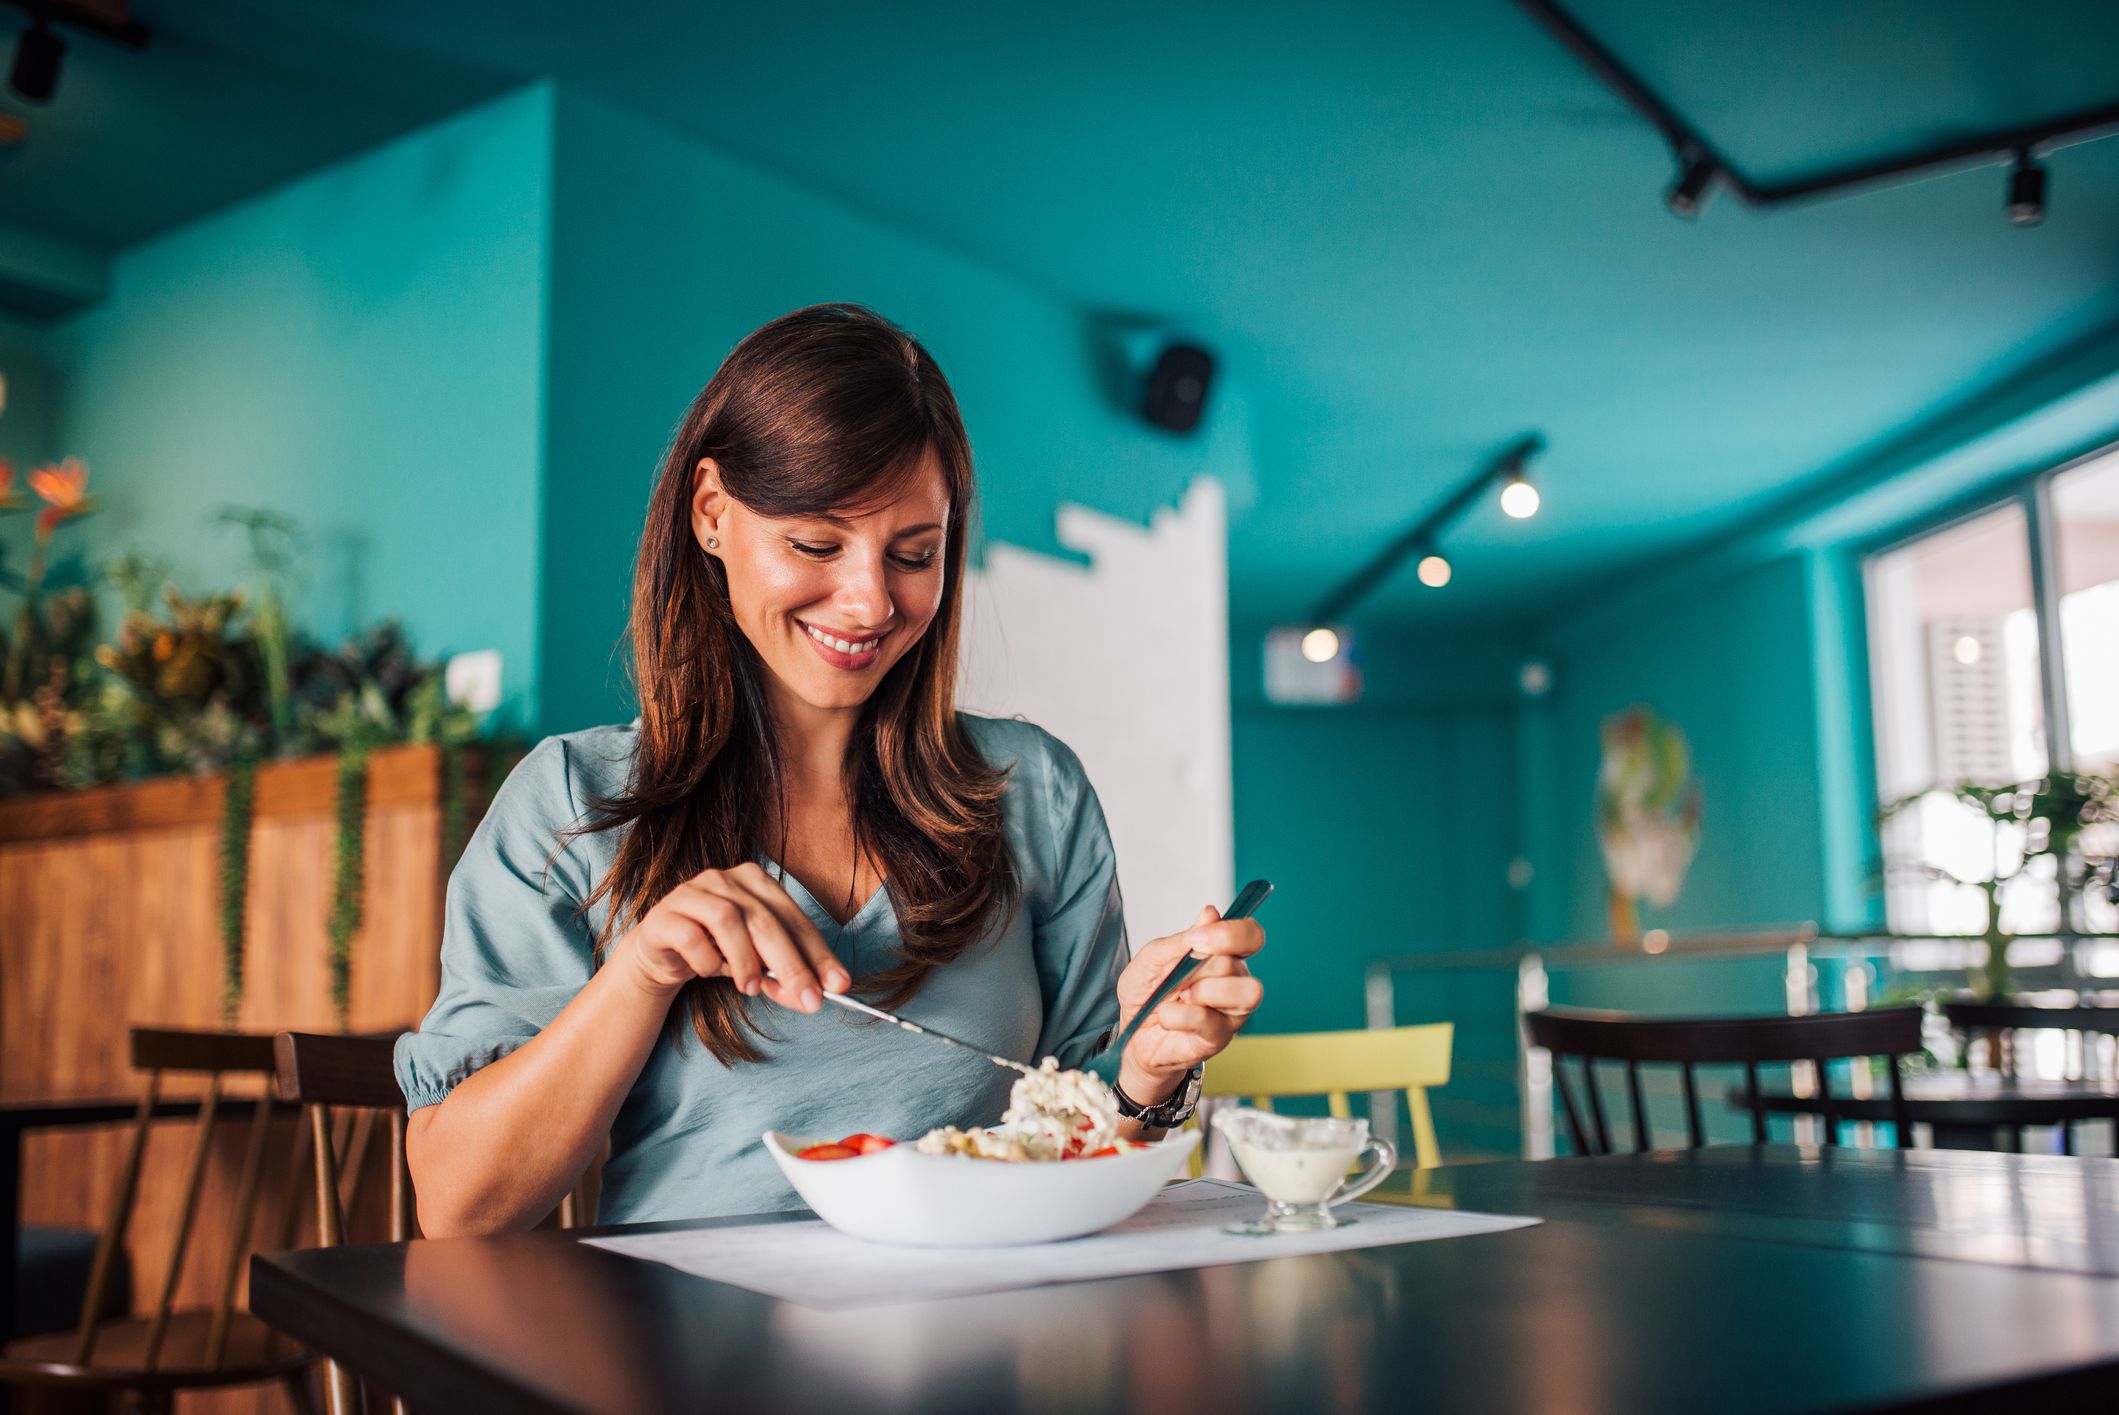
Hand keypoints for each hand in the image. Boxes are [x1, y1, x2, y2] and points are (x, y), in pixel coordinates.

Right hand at [616, 862, 849, 1010]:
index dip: (818, 953)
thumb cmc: (716, 951)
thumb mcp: (756, 965)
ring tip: (751, 989)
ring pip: (728, 920)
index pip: (795, 919)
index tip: (838, 984)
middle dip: (792, 964)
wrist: (660, 954)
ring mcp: (692, 892)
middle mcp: (725, 878)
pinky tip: (710, 972)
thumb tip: (816, 997)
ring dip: (745, 961)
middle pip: (766, 920)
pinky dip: (707, 960)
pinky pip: (690, 935)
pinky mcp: (664, 914)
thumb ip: (784, 977)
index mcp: (756, 881)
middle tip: (809, 1000)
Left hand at [1113, 905, 1264, 1102]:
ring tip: (1180, 996)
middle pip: (1236, 964)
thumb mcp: (1151, 959)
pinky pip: (1208, 1020)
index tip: (1197, 939)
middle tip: (1177, 978)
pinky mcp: (1220, 1037)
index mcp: (1223, 955)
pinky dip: (1178, 1016)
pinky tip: (1167, 1017)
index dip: (1231, 933)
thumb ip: (1181, 940)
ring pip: (1245, 992)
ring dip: (1203, 991)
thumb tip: (1210, 914)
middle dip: (1199, 968)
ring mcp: (1232, 1011)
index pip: (1250, 936)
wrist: (1133, 1033)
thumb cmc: (1146, 992)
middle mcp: (1235, 980)